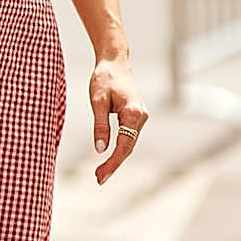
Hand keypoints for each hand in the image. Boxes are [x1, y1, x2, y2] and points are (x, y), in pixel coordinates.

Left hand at [89, 57, 148, 184]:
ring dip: (116, 158)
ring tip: (101, 173)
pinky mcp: (136, 116)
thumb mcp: (97, 101)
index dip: (113, 162)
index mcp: (134, 113)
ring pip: (129, 143)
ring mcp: (141, 117)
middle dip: (114, 164)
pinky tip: (109, 158)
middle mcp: (142, 116)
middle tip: (98, 179)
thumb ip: (100, 125)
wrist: (114, 62)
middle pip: (129, 147)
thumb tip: (101, 149)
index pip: (124, 145)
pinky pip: (128, 136)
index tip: (101, 176)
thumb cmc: (104, 78)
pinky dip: (119, 148)